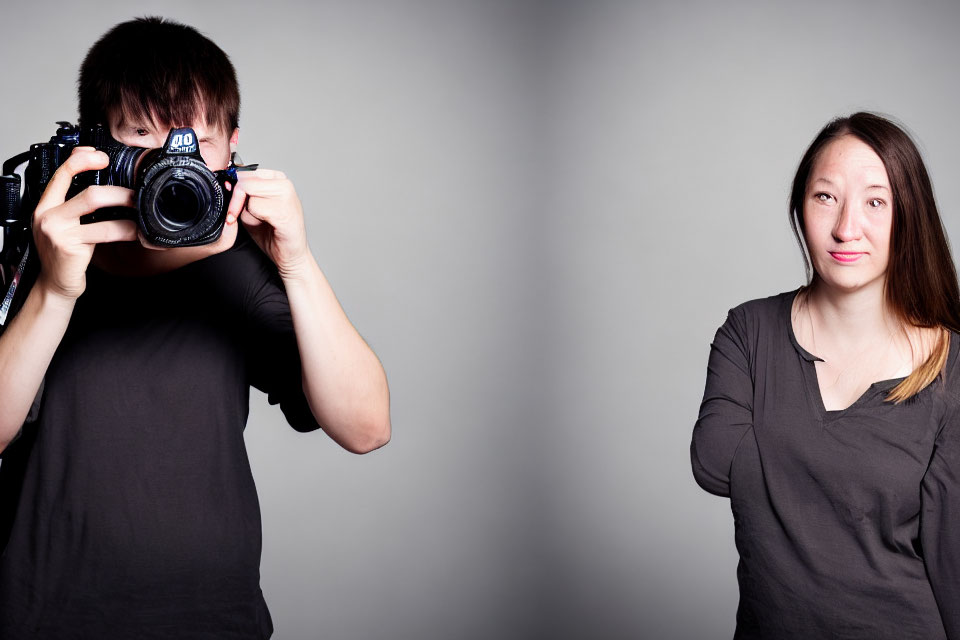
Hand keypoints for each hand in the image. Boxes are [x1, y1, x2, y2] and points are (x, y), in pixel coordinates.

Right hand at [32, 147, 136, 298]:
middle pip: (85, 187)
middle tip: (135, 193)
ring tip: (140, 208)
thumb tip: (108, 189)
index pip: (61, 173)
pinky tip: (137, 231)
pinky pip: (104, 231)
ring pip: (94, 202)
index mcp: (45, 205)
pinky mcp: (69, 245)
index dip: (81, 159)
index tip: (101, 157)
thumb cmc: (66, 255)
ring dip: (124, 203)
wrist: (56, 284)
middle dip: (116, 189)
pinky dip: (125, 229)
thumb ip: (78, 208)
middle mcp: (47, 214)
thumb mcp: (68, 226)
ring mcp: (57, 229)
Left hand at [225, 169, 309, 277]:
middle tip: (234, 215)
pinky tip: (264, 226)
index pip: (246, 173)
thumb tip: (228, 183)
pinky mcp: (286, 211)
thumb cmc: (272, 233)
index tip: (231, 205)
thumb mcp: (251, 209)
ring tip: (256, 221)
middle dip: (236, 200)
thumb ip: (242, 196)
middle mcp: (285, 184)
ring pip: (250, 191)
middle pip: (245, 180)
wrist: (290, 255)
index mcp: (277, 179)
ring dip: (246, 210)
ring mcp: (288, 196)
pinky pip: (257, 207)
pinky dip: (253, 219)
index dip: (234, 189)